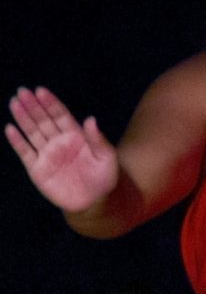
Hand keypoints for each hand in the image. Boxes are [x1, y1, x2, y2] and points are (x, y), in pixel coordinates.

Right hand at [6, 87, 118, 212]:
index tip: (41, 91)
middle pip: (43, 120)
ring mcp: (47, 154)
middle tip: (22, 91)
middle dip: (33, 106)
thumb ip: (98, 139)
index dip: (50, 103)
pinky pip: (25, 152)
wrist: (93, 202)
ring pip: (32, 132)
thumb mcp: (106, 158)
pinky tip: (10, 129)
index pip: (60, 115)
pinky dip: (17, 141)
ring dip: (23, 118)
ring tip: (14, 103)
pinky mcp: (37, 169)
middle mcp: (59, 142)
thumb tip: (90, 119)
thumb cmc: (104, 178)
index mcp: (76, 136)